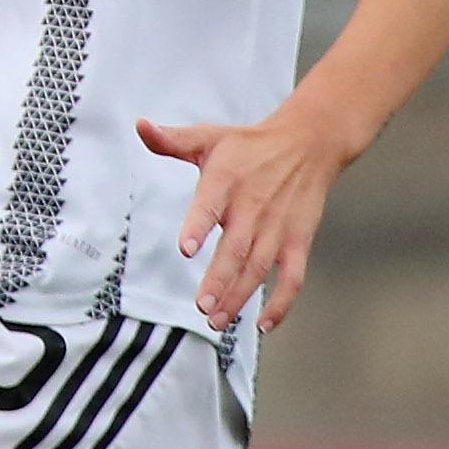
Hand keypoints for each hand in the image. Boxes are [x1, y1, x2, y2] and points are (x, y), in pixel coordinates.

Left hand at [140, 105, 359, 334]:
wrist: (307, 143)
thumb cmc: (249, 145)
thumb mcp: (208, 136)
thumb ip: (171, 140)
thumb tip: (140, 126)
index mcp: (226, 180)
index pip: (210, 205)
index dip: (199, 227)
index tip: (186, 249)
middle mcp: (253, 207)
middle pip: (236, 249)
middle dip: (219, 280)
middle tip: (202, 306)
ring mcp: (277, 228)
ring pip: (259, 268)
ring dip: (240, 296)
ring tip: (218, 320)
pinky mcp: (298, 241)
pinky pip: (293, 277)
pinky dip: (282, 302)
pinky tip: (263, 323)